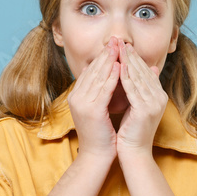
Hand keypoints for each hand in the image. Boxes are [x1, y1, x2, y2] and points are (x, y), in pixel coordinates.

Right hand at [67, 37, 120, 162]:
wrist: (96, 156)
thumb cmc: (102, 135)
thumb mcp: (101, 108)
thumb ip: (103, 91)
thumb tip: (111, 75)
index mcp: (77, 96)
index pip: (90, 71)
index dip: (102, 58)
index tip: (113, 46)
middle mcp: (76, 97)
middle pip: (92, 70)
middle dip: (105, 55)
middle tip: (116, 40)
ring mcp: (82, 103)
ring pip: (98, 77)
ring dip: (109, 61)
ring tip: (119, 47)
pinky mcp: (92, 110)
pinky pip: (103, 89)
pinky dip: (112, 77)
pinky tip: (120, 66)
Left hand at [114, 38, 167, 159]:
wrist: (134, 153)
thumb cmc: (131, 131)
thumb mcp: (136, 106)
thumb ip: (138, 89)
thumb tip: (143, 72)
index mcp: (158, 95)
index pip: (145, 71)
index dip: (134, 58)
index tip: (123, 45)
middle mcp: (159, 97)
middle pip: (142, 71)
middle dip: (130, 55)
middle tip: (119, 40)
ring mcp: (154, 103)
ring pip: (138, 77)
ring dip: (127, 61)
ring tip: (117, 48)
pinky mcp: (145, 110)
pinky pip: (132, 89)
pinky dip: (125, 77)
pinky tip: (118, 67)